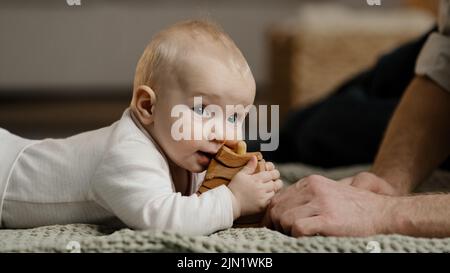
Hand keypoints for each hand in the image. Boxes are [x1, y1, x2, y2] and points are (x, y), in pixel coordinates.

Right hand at [228, 156, 282, 218]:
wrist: (231, 203)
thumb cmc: (234, 188)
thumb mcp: (240, 175)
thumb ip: (249, 166)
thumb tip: (255, 157)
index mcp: (257, 179)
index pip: (272, 174)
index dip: (274, 173)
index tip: (272, 173)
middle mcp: (261, 188)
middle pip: (276, 183)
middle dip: (275, 181)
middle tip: (272, 181)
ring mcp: (263, 197)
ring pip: (274, 192)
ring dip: (273, 189)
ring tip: (268, 188)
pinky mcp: (262, 206)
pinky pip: (271, 200)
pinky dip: (270, 198)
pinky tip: (265, 196)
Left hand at [264, 175, 394, 236]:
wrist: (383, 213)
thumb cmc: (355, 208)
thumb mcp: (328, 193)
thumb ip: (307, 197)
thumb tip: (281, 209)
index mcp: (311, 182)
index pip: (278, 198)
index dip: (272, 215)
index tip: (275, 226)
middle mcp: (313, 189)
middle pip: (277, 208)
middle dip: (275, 224)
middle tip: (283, 234)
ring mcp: (321, 203)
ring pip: (284, 218)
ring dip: (286, 231)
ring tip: (296, 236)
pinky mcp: (329, 219)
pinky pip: (298, 228)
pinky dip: (296, 236)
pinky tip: (306, 238)